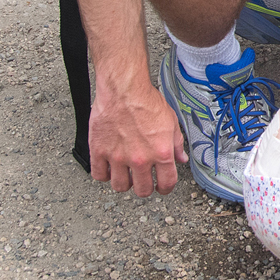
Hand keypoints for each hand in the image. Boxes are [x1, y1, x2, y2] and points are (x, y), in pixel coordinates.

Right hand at [89, 81, 185, 196]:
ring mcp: (117, 157)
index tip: (162, 187)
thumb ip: (176, 144)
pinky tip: (108, 168)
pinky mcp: (99, 151)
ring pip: (120, 186)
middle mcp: (140, 159)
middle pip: (142, 190)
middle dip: (145, 188)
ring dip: (124, 183)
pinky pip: (98, 175)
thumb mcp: (171, 121)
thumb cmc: (146, 101)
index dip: (166, 188)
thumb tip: (180, 158)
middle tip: (144, 182)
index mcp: (161, 152)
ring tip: (126, 175)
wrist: (124, 89)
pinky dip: (103, 175)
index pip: (166, 183)